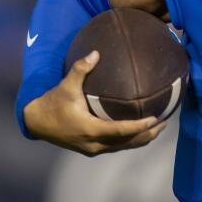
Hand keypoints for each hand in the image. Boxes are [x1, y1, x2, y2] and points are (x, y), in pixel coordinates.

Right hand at [23, 50, 166, 156]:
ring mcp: (93, 148)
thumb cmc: (52, 103)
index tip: (156, 119)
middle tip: (165, 122)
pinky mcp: (92, 149)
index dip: (140, 127)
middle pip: (128, 142)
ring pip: (124, 147)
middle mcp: (94, 143)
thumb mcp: (65, 86)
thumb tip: (96, 52)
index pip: (121, 131)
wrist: (36, 123)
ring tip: (159, 126)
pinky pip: (117, 146)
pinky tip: (141, 129)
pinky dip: (131, 139)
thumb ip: (80, 69)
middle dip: (148, 134)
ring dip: (142, 139)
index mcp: (90, 130)